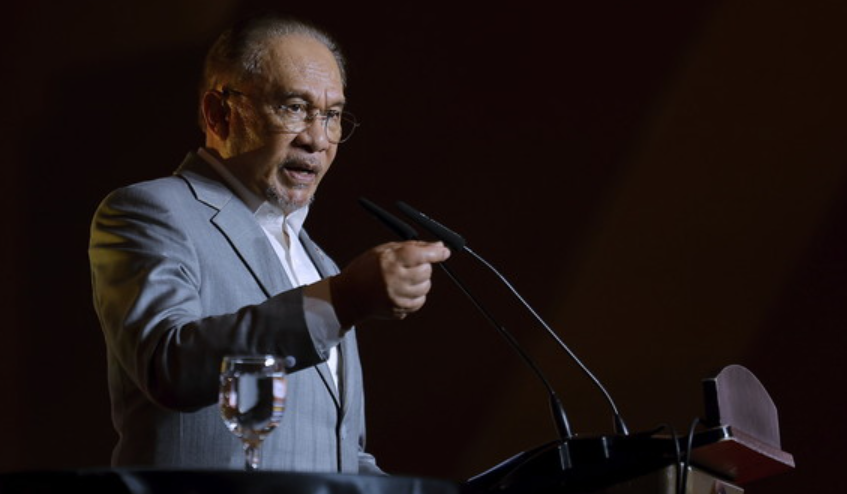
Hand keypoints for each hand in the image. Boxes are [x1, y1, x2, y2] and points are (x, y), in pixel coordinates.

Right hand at [330, 241, 451, 326]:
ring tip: (404, 278)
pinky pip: (419, 301)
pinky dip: (416, 295)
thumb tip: (438, 247)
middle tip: (410, 265)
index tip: (444, 252)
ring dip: (420, 281)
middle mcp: (395, 280)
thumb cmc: (366, 269)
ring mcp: (397, 297)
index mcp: (390, 261)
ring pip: (425, 287)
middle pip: (426, 271)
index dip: (436, 253)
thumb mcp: (385, 250)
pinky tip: (402, 290)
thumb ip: (413, 247)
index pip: (421, 255)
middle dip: (424, 266)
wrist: (349, 296)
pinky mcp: (399, 310)